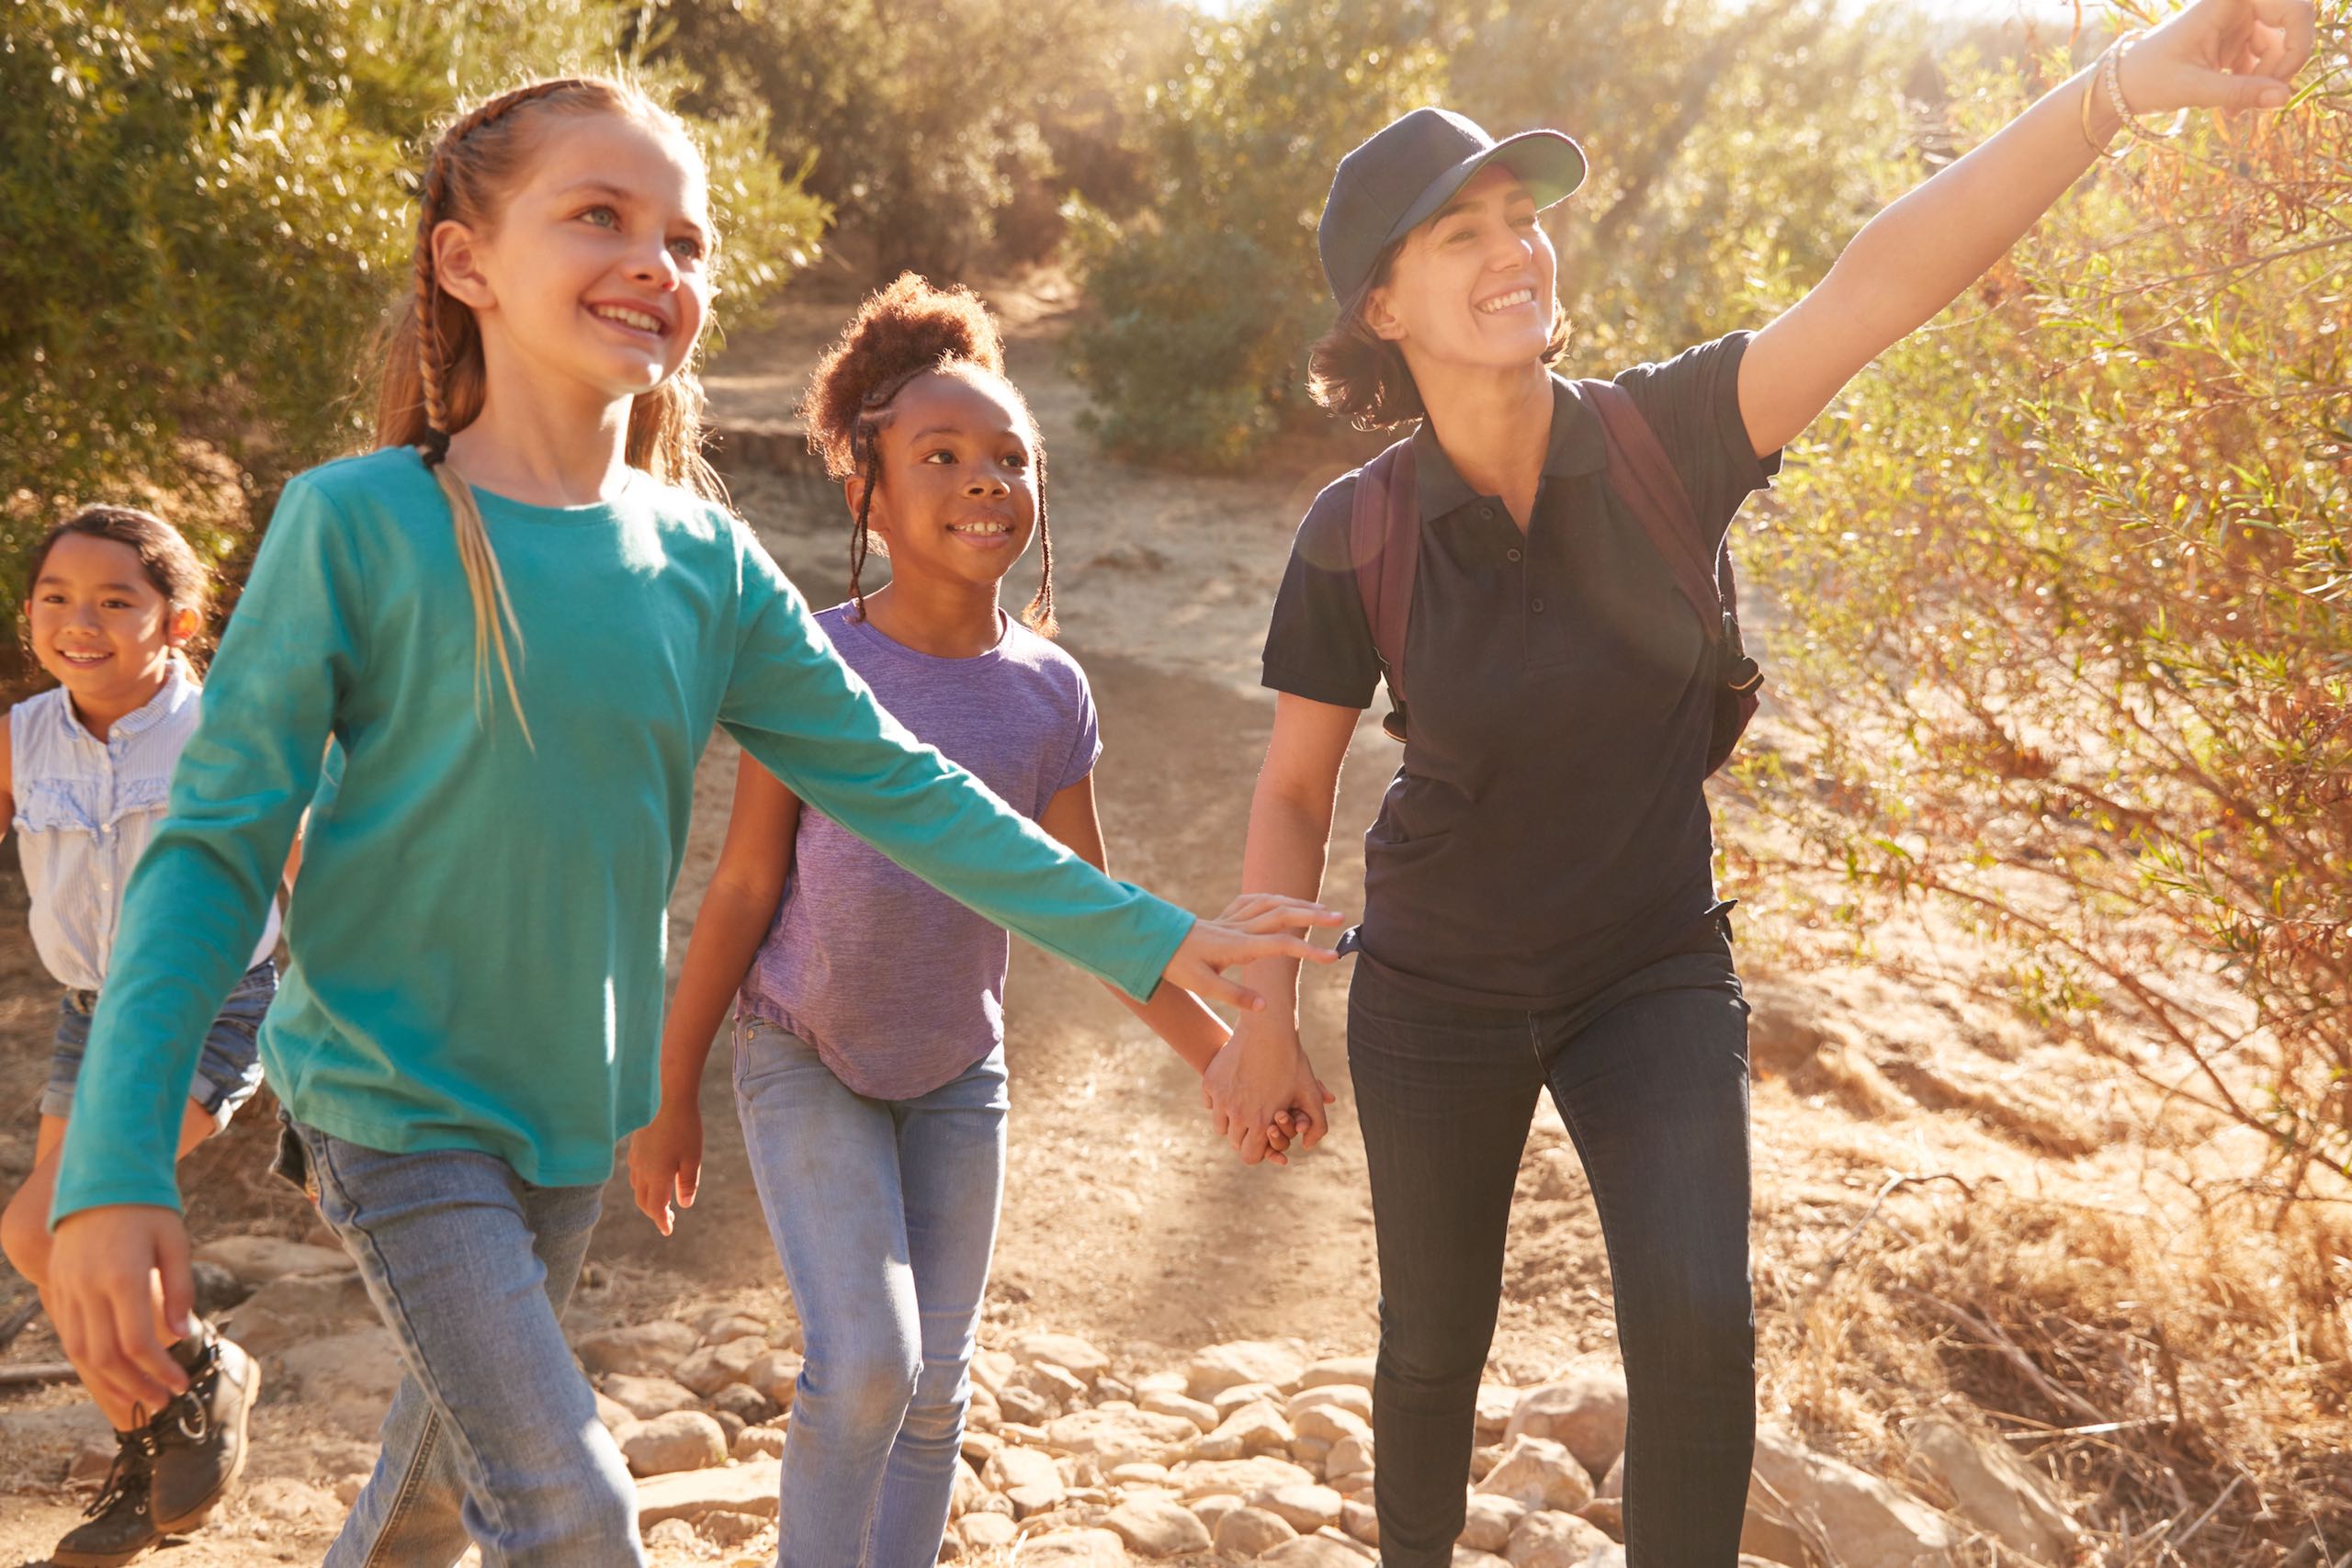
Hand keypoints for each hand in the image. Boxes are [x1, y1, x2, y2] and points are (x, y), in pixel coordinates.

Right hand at [47, 1205, 195, 1415]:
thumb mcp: (175, 1242)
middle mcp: (88, 1288)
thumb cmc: (146, 1209)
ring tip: (139, 1398)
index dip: (159, 1371)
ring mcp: (67, 1289)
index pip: (138, 1343)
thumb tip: (180, 1335)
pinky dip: (88, 1361)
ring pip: (81, 1353)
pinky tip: (111, 1373)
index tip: (181, 1385)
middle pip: (107, 1356)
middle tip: (163, 1402)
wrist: (99, 1178)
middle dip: (136, 1387)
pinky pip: (68, 1335)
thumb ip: (180, 1289)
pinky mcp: (57, 1288)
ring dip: (110, 1382)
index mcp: (122, 1277)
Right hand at [628, 1105, 703, 1236]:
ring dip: (647, 1197)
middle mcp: (642, 1170)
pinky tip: (652, 1176)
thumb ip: (687, 1183)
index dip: (661, 1221)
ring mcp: (636, 1158)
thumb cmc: (685, 1129)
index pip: (656, 1208)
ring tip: (662, 1198)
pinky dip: (642, 1182)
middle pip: (643, 1201)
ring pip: (637, 1187)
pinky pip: (635, 1172)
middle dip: (654, 1212)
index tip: (668, 1231)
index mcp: (657, 1177)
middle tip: (668, 1217)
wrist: (667, 1099)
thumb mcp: (693, 1158)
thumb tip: (683, 1204)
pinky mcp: (635, 1147)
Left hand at [1163, 894, 1346, 1012]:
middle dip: (1313, 915)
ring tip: (1322, 910)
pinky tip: (1281, 901)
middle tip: (1341, 918)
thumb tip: (1264, 1006)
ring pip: (1271, 904)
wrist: (1151, 940)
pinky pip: (1253, 901)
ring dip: (1299, 904)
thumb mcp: (1201, 986)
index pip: (1281, 945)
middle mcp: (1239, 929)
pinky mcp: (1224, 918)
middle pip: (1283, 915)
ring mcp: (1232, 920)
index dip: (1309, 949)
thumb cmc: (1176, 965)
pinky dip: (1273, 898)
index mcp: (1238, 947)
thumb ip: (1234, 995)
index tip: (1333, 957)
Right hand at [1204, 1013, 1334, 1166]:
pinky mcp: (1209, 1083)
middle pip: (1234, 1142)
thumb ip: (1318, 1125)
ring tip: (1244, 1106)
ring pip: (1220, 1125)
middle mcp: (1236, 1115)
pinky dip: (1219, 1102)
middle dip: (1245, 1136)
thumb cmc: (1292, 1061)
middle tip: (1255, 1120)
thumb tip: (1306, 1147)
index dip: (1258, 1151)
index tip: (1262, 1139)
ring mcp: (1220, 1099)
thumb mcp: (1311, 1093)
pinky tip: (1233, 1090)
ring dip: (1231, 1121)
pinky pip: (1210, 1104)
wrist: (1267, 1029)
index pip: (1249, 1156)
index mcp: (1260, 1123)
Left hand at [2123, 0, 2314, 115]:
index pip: (2293, 6)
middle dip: (2281, 66)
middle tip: (2263, 99)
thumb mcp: (2194, 88)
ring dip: (2263, 81)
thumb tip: (2285, 98)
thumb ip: (2240, 91)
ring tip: (2233, 110)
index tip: (2282, 77)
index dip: (2299, 41)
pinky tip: (2231, 108)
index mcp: (2227, 0)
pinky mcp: (2235, 38)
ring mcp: (2238, 20)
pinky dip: (2252, 83)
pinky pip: (2262, 58)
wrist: (2120, 85)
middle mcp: (2237, 4)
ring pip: (2277, 47)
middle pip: (2290, 27)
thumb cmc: (2148, 78)